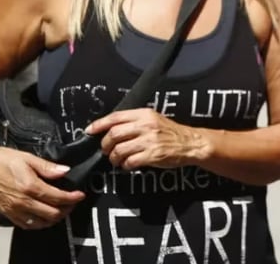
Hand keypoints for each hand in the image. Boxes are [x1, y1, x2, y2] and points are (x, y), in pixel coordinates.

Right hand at [0, 139, 84, 229]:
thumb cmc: (1, 159)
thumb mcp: (27, 158)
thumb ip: (47, 167)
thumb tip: (65, 171)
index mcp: (30, 186)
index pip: (58, 198)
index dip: (72, 198)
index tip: (80, 195)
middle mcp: (22, 202)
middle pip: (52, 213)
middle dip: (66, 209)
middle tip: (72, 201)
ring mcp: (14, 210)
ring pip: (40, 223)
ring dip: (54, 218)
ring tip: (61, 209)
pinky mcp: (7, 213)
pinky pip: (26, 225)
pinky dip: (38, 223)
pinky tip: (43, 216)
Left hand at [87, 107, 210, 169]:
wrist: (190, 143)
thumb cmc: (170, 132)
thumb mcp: (153, 119)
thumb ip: (134, 121)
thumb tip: (110, 129)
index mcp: (144, 114)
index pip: (116, 117)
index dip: (99, 124)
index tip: (89, 131)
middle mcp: (145, 125)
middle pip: (114, 134)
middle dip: (105, 145)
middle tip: (106, 150)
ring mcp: (149, 140)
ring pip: (119, 150)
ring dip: (114, 158)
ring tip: (117, 160)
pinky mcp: (152, 155)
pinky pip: (130, 162)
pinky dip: (125, 165)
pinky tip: (128, 165)